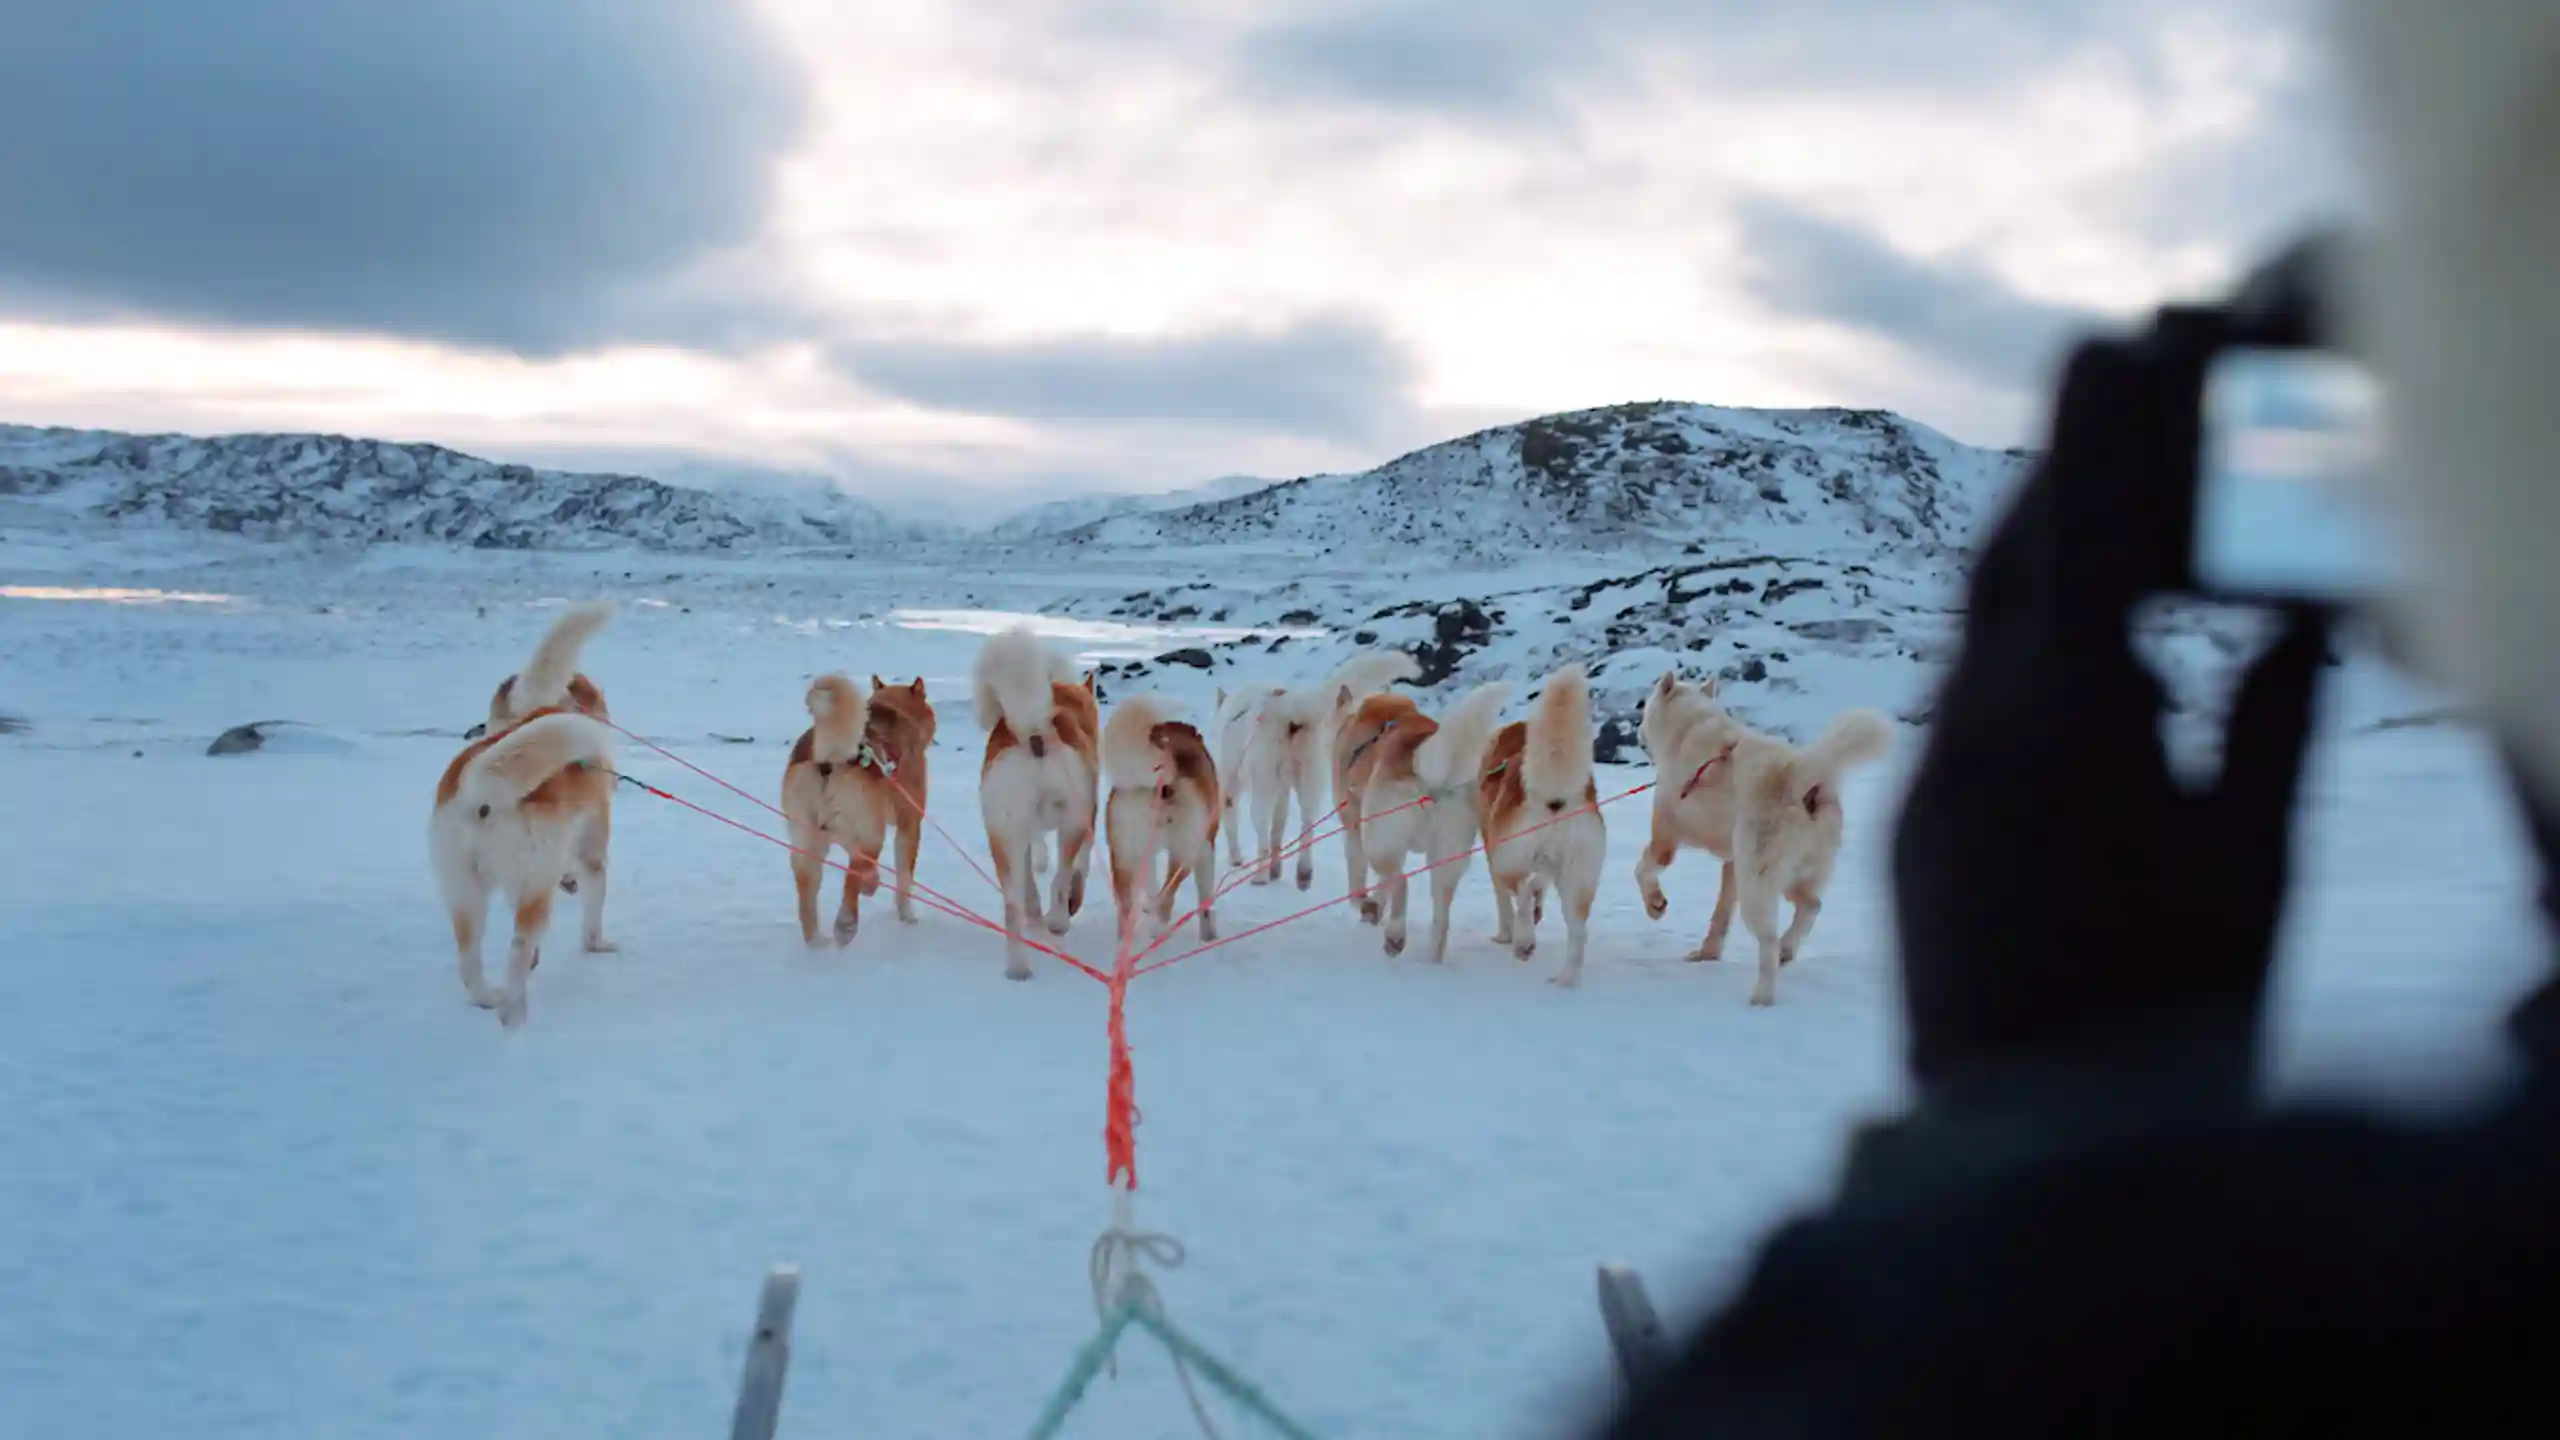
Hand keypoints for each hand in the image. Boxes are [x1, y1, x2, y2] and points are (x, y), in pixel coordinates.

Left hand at [1891, 299, 2332, 1099]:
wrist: (2020, 1144)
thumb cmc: (2173, 1012)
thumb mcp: (2255, 860)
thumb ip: (2273, 721)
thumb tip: (2297, 611)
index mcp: (2074, 725)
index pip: (2083, 532)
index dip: (2102, 427)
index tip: (2112, 332)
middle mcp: (1975, 734)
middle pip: (2012, 562)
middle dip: (2065, 472)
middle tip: (2112, 394)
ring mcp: (1929, 783)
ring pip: (1977, 632)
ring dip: (2036, 558)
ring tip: (2097, 504)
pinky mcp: (1912, 830)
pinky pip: (1961, 701)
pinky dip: (2020, 648)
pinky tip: (2072, 648)